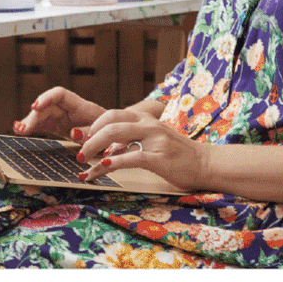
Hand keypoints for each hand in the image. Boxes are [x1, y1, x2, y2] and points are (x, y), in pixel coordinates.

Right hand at [12, 86, 104, 138]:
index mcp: (82, 107)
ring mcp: (63, 117)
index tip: (35, 107)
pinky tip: (21, 130)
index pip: (60, 94)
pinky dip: (33, 127)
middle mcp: (70, 109)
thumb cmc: (113, 134)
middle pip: (47, 106)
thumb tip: (73, 132)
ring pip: (42, 115)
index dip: (46, 98)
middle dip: (34, 116)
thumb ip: (89, 132)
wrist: (118, 137)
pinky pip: (43, 124)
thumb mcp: (105, 134)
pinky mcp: (59, 126)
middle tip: (23, 128)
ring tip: (18, 130)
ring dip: (30, 122)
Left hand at [74, 108, 209, 192]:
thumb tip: (105, 149)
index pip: (111, 114)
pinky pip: (132, 156)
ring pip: (116, 134)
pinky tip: (104, 167)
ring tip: (84, 159)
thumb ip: (130, 141)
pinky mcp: (159, 157)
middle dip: (89, 135)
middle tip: (78, 150)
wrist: (205, 163)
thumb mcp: (151, 141)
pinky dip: (115, 161)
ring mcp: (154, 139)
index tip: (76, 134)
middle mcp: (147, 124)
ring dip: (95, 146)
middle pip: (110, 121)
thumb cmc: (176, 155)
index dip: (92, 124)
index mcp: (144, 119)